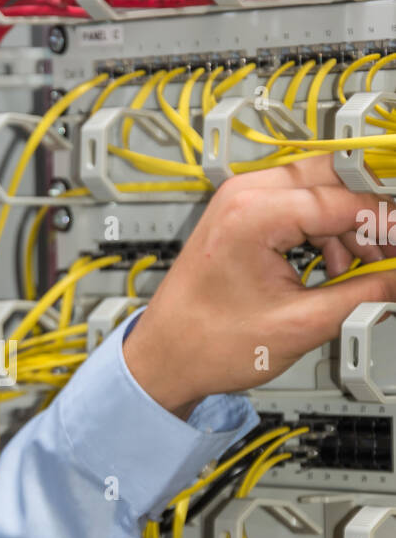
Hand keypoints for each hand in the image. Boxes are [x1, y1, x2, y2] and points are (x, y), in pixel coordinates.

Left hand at [122, 156, 395, 418]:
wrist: (164, 358)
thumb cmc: (207, 344)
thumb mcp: (301, 325)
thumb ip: (364, 296)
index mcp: (252, 213)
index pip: (342, 200)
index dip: (386, 223)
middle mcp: (243, 195)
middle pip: (332, 180)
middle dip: (367, 217)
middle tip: (389, 252)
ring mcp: (239, 201)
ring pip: (318, 192)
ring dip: (348, 229)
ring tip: (363, 273)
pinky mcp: (240, 215)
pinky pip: (298, 207)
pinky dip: (324, 233)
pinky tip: (336, 270)